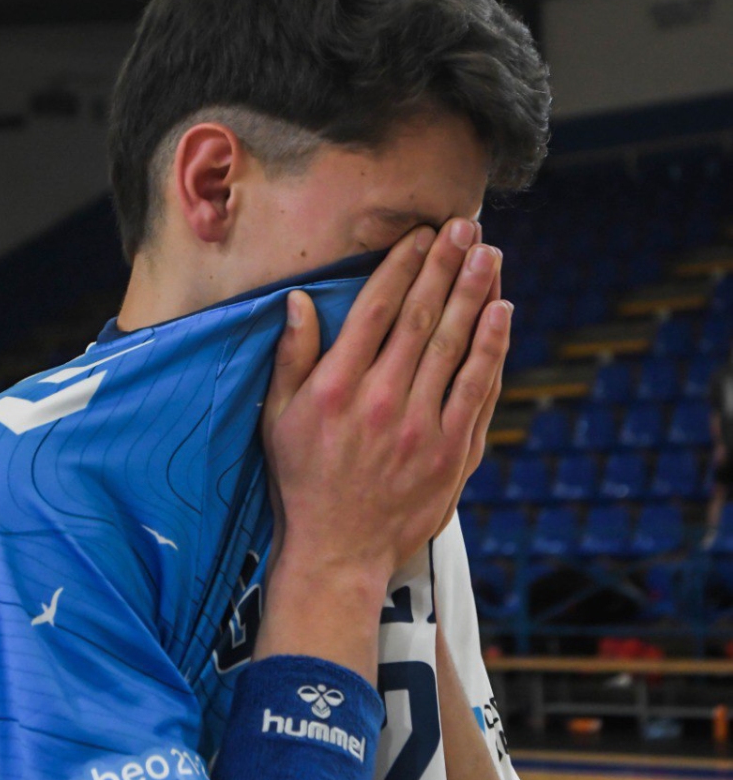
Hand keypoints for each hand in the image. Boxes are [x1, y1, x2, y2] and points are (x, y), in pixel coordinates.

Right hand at [260, 220, 510, 600]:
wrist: (339, 551)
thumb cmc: (303, 480)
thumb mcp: (277, 418)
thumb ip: (291, 357)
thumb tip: (299, 300)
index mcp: (336, 388)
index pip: (377, 310)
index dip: (403, 266)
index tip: (421, 234)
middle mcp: (382, 402)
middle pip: (423, 318)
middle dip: (447, 266)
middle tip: (466, 228)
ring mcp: (422, 429)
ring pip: (457, 346)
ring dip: (477, 295)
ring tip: (491, 255)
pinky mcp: (452, 453)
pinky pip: (480, 389)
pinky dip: (493, 348)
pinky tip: (501, 313)